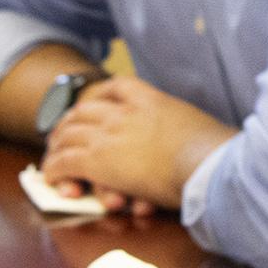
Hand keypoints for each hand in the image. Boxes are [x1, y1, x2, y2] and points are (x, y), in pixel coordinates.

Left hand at [41, 75, 236, 210]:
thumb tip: (194, 138)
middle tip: (64, 139)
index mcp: (153, 100)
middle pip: (84, 109)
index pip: (118, 86)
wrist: (206, 165)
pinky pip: (63, 162)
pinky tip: (55, 181)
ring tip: (54, 162)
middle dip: (70, 124)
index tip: (95, 106)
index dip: (100, 96)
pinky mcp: (97, 160)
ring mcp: (110, 133)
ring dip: (57, 148)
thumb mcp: (198, 126)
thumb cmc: (213, 151)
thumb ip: (184, 127)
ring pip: (67, 134)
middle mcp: (126, 111)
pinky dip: (54, 171)